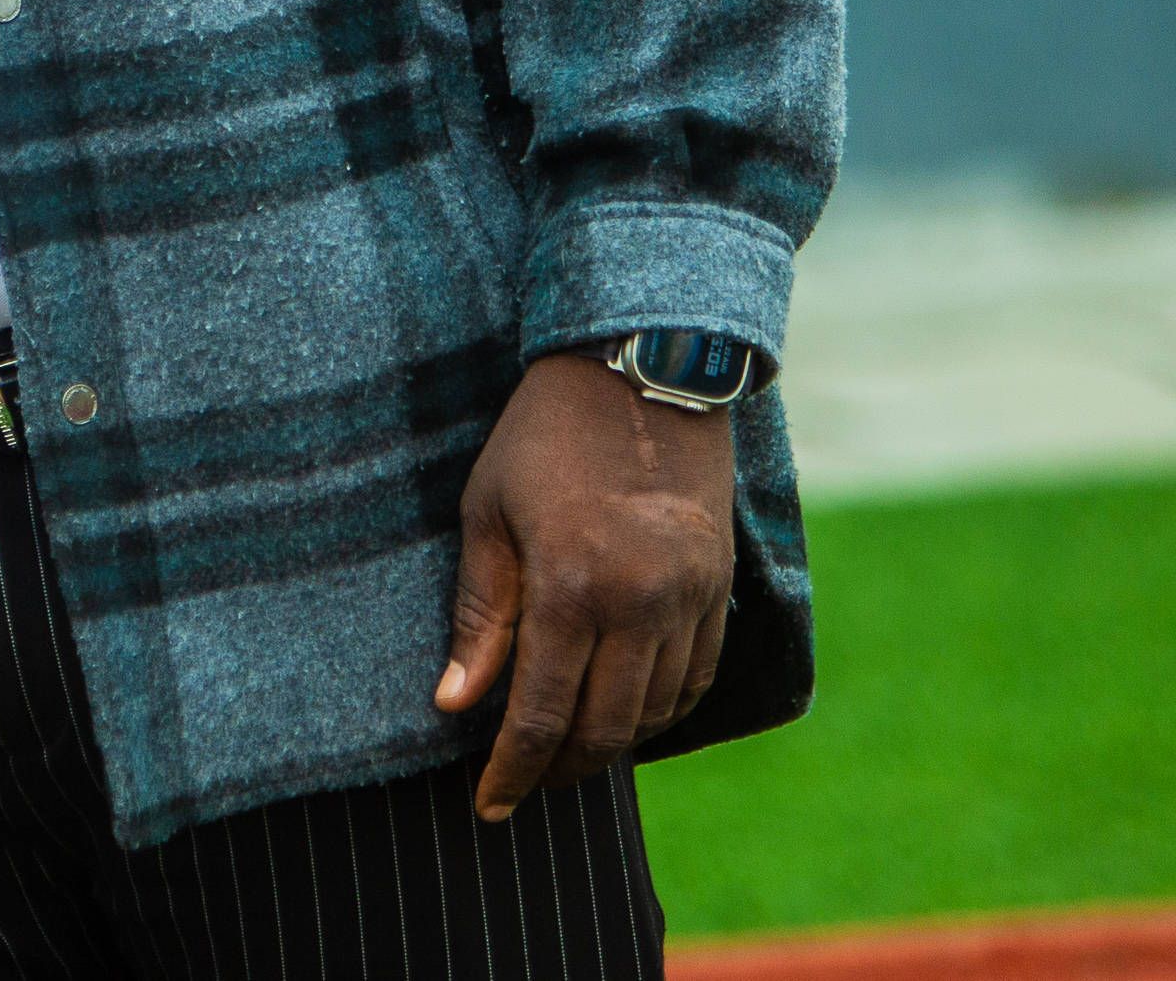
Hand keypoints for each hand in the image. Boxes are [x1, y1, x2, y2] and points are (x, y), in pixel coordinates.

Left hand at [434, 350, 734, 820]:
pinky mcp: (720, 589)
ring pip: (654, 714)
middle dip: (559, 772)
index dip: (513, 770)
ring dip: (609, 746)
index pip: (542, 714)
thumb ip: (481, 615)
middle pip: (605, 730)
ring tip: (563, 755)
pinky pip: (696, 680)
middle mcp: (643, 606)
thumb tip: (455, 705)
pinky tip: (623, 715)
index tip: (486, 805)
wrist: (640, 370)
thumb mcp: (488, 512)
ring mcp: (691, 600)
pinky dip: (659, 712)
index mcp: (574, 585)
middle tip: (521, 788)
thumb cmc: (543, 435)